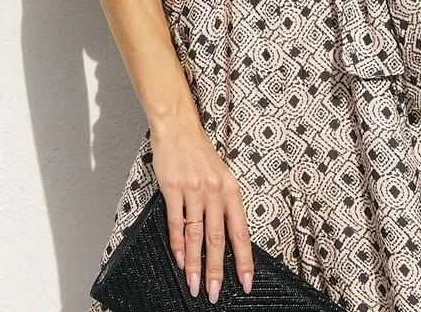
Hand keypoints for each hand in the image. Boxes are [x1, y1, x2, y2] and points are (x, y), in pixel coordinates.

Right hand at [151, 117, 254, 301]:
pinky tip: (179, 259)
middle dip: (217, 269)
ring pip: (196, 234)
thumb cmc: (200, 153)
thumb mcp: (221, 175)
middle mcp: (215, 191)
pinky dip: (177, 244)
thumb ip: (224, 204)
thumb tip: (227, 239)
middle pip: (217, 238)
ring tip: (195, 284)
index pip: (240, 230)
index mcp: (231, 189)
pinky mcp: (173, 188)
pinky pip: (176, 222)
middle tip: (215, 292)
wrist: (178, 128)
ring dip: (195, 263)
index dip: (244, 258)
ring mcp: (194, 190)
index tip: (246, 282)